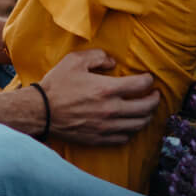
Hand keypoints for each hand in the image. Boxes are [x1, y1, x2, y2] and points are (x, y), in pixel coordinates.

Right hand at [37, 49, 160, 145]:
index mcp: (107, 89)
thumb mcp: (75, 60)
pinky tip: (130, 124)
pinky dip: (132, 131)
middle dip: (154, 99)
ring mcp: (107, 127)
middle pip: (146, 107)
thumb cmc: (57, 85)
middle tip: (154, 94)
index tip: (148, 78)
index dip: (149, 80)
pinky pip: (124, 138)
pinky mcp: (99, 139)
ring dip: (146, 116)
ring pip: (138, 124)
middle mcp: (112, 110)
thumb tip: (113, 62)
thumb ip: (98, 56)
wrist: (41, 111)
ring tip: (146, 110)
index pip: (141, 85)